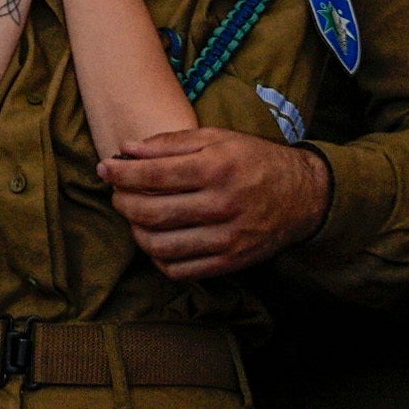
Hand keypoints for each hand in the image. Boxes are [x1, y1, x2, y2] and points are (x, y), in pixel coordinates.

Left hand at [106, 130, 329, 279]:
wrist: (303, 196)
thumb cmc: (254, 161)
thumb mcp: (218, 138)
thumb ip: (170, 142)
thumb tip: (126, 150)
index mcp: (217, 168)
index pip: (152, 175)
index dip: (120, 174)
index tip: (105, 169)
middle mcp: (221, 204)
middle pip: (150, 212)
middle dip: (123, 202)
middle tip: (118, 194)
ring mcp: (226, 238)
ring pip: (160, 245)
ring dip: (136, 232)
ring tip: (134, 218)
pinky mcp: (230, 262)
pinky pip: (179, 270)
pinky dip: (158, 259)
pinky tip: (157, 241)